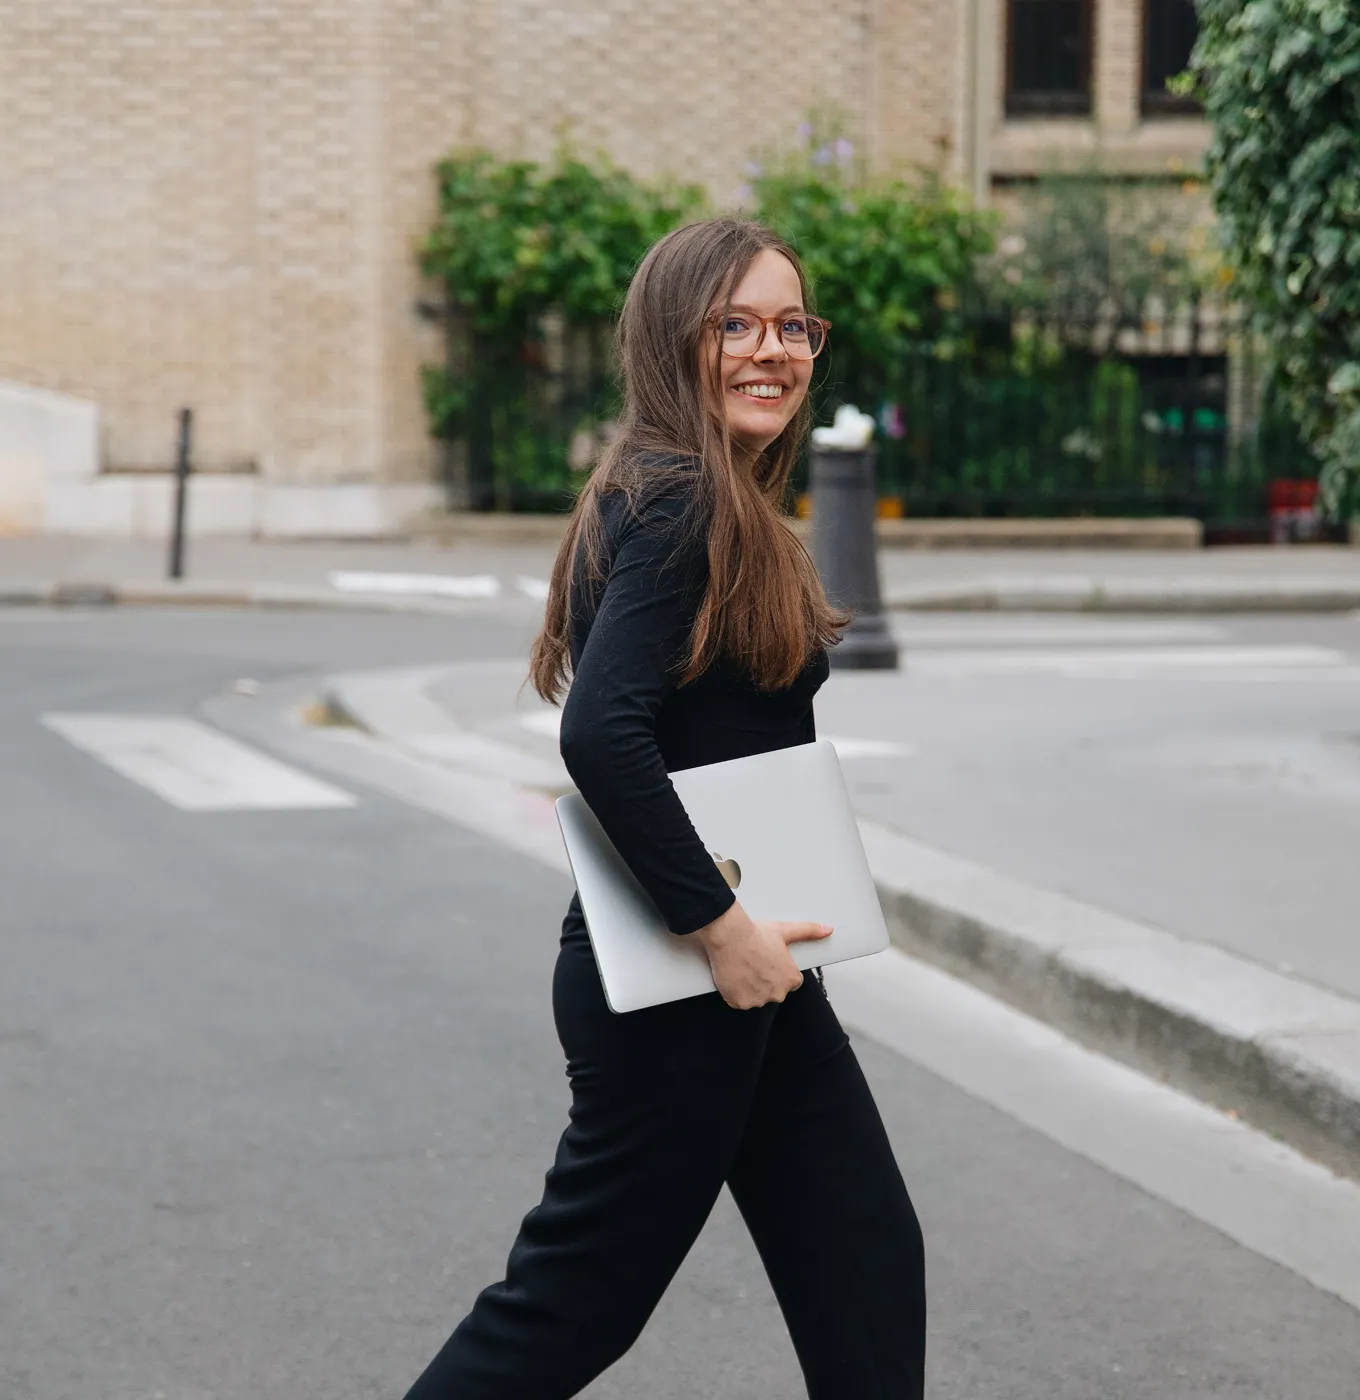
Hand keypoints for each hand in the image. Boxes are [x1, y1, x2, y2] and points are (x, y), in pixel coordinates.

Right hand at [694, 901, 832, 1009]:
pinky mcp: (740, 1003)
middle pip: (772, 991)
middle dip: (764, 981)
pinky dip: (735, 992)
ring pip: (755, 997)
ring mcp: (758, 999)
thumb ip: (808, 931)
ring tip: (743, 968)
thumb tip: (828, 929)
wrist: (730, 937)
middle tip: (753, 963)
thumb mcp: (786, 931)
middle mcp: (777, 993)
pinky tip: (734, 977)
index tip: (768, 962)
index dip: (777, 972)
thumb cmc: (756, 934)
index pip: (789, 983)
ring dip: (749, 987)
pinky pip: (738, 1001)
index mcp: (791, 979)